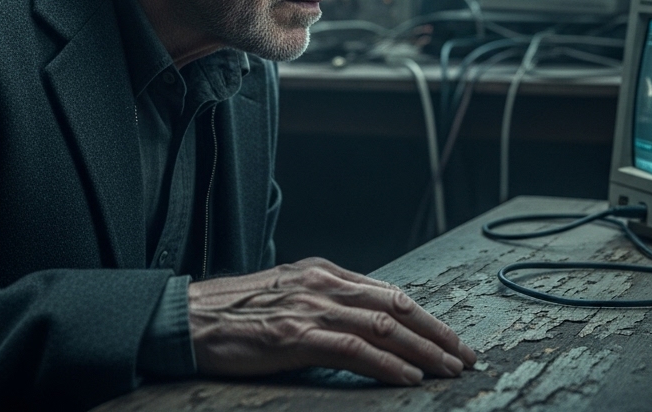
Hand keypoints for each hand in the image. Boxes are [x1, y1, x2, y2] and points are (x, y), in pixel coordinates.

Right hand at [187, 257, 476, 384]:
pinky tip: (408, 378)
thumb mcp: (285, 297)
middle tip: (466, 357)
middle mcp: (322, 285)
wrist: (185, 320)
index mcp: (322, 273)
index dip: (426, 317)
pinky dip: (388, 365)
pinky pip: (353, 350)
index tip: (451, 338)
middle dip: (437, 334)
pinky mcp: (294, 336)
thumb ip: (323, 304)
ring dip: (423, 351)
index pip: (388, 293)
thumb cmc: (232, 316)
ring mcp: (309, 309)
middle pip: (395, 308)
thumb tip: (363, 324)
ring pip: (383, 328)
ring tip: (449, 370)